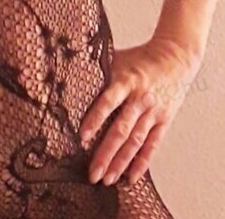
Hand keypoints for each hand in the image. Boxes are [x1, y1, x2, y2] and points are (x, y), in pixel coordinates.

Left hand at [78, 36, 201, 186]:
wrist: (174, 57)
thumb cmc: (137, 58)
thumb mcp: (114, 58)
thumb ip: (94, 69)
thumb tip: (62, 71)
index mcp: (125, 81)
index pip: (108, 102)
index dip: (94, 120)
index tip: (82, 137)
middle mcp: (139, 98)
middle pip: (121, 129)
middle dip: (106, 153)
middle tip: (93, 173)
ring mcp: (153, 111)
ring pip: (136, 141)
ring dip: (121, 162)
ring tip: (108, 179)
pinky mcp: (163, 120)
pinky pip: (152, 144)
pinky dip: (142, 162)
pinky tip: (131, 176)